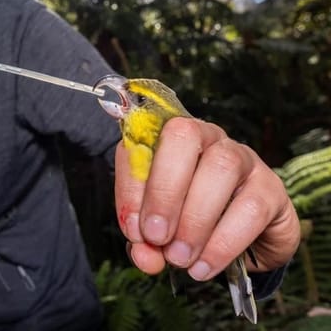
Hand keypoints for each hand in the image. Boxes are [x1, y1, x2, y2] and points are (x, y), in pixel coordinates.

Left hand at [115, 117, 299, 280]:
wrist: (245, 244)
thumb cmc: (188, 223)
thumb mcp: (158, 231)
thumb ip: (145, 241)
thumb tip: (144, 256)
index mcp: (167, 139)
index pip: (142, 143)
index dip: (131, 185)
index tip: (132, 228)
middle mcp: (206, 137)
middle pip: (184, 137)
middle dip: (164, 191)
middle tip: (155, 237)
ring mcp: (243, 157)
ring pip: (221, 168)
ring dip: (194, 219)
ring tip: (179, 257)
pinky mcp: (271, 188)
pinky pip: (251, 208)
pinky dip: (223, 242)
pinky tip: (204, 265)